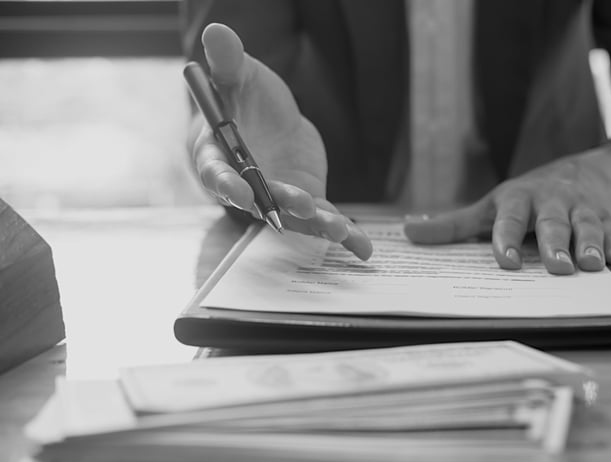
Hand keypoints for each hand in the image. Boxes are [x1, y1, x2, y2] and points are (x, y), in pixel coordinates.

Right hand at [191, 23, 371, 260]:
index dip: (227, 184)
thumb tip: (216, 32)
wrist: (272, 118)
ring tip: (339, 229)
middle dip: (281, 204)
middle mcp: (245, 186)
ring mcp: (277, 197)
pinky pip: (323, 219)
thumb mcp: (240, 75)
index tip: (241, 191)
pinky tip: (364, 249)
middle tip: (303, 205)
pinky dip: (344, 235)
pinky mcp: (305, 202)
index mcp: (218, 156)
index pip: (216, 173)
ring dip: (316, 224)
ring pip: (295, 216)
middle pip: (260, 200)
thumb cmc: (245, 97)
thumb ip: (228, 61)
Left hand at [404, 148, 610, 273]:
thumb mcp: (490, 206)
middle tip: (556, 268)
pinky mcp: (606, 215)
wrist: (581, 172)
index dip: (506, 239)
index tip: (504, 262)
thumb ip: (454, 224)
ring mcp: (581, 208)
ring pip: (587, 226)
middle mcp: (550, 201)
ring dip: (591, 245)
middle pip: (553, 223)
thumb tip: (408, 231)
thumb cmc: (526, 197)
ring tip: (593, 266)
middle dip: (556, 244)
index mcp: (518, 199)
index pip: (510, 219)